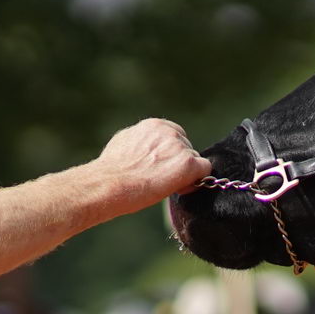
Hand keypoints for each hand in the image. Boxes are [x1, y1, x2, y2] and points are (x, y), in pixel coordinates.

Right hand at [96, 118, 210, 211]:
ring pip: (195, 160)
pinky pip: (204, 170)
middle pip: (186, 148)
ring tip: (165, 185)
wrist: (110, 183)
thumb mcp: (124, 143)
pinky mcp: (188, 164)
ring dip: (185, 173)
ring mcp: (180, 147)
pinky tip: (179, 188)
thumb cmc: (111, 171)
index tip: (162, 166)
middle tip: (162, 179)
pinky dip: (195, 181)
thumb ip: (141, 141)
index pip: (175, 135)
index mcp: (154, 125)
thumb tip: (145, 146)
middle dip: (178, 163)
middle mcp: (169, 132)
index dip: (171, 153)